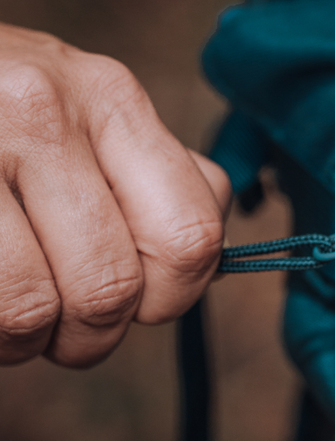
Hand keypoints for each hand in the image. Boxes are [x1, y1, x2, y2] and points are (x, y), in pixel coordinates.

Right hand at [0, 22, 229, 366]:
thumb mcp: (82, 112)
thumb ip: (152, 177)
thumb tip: (208, 263)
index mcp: (110, 97)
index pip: (190, 235)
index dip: (172, 296)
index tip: (142, 303)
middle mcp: (41, 108)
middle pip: (111, 286)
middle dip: (91, 336)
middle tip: (63, 330)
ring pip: (31, 309)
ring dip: (23, 343)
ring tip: (10, 320)